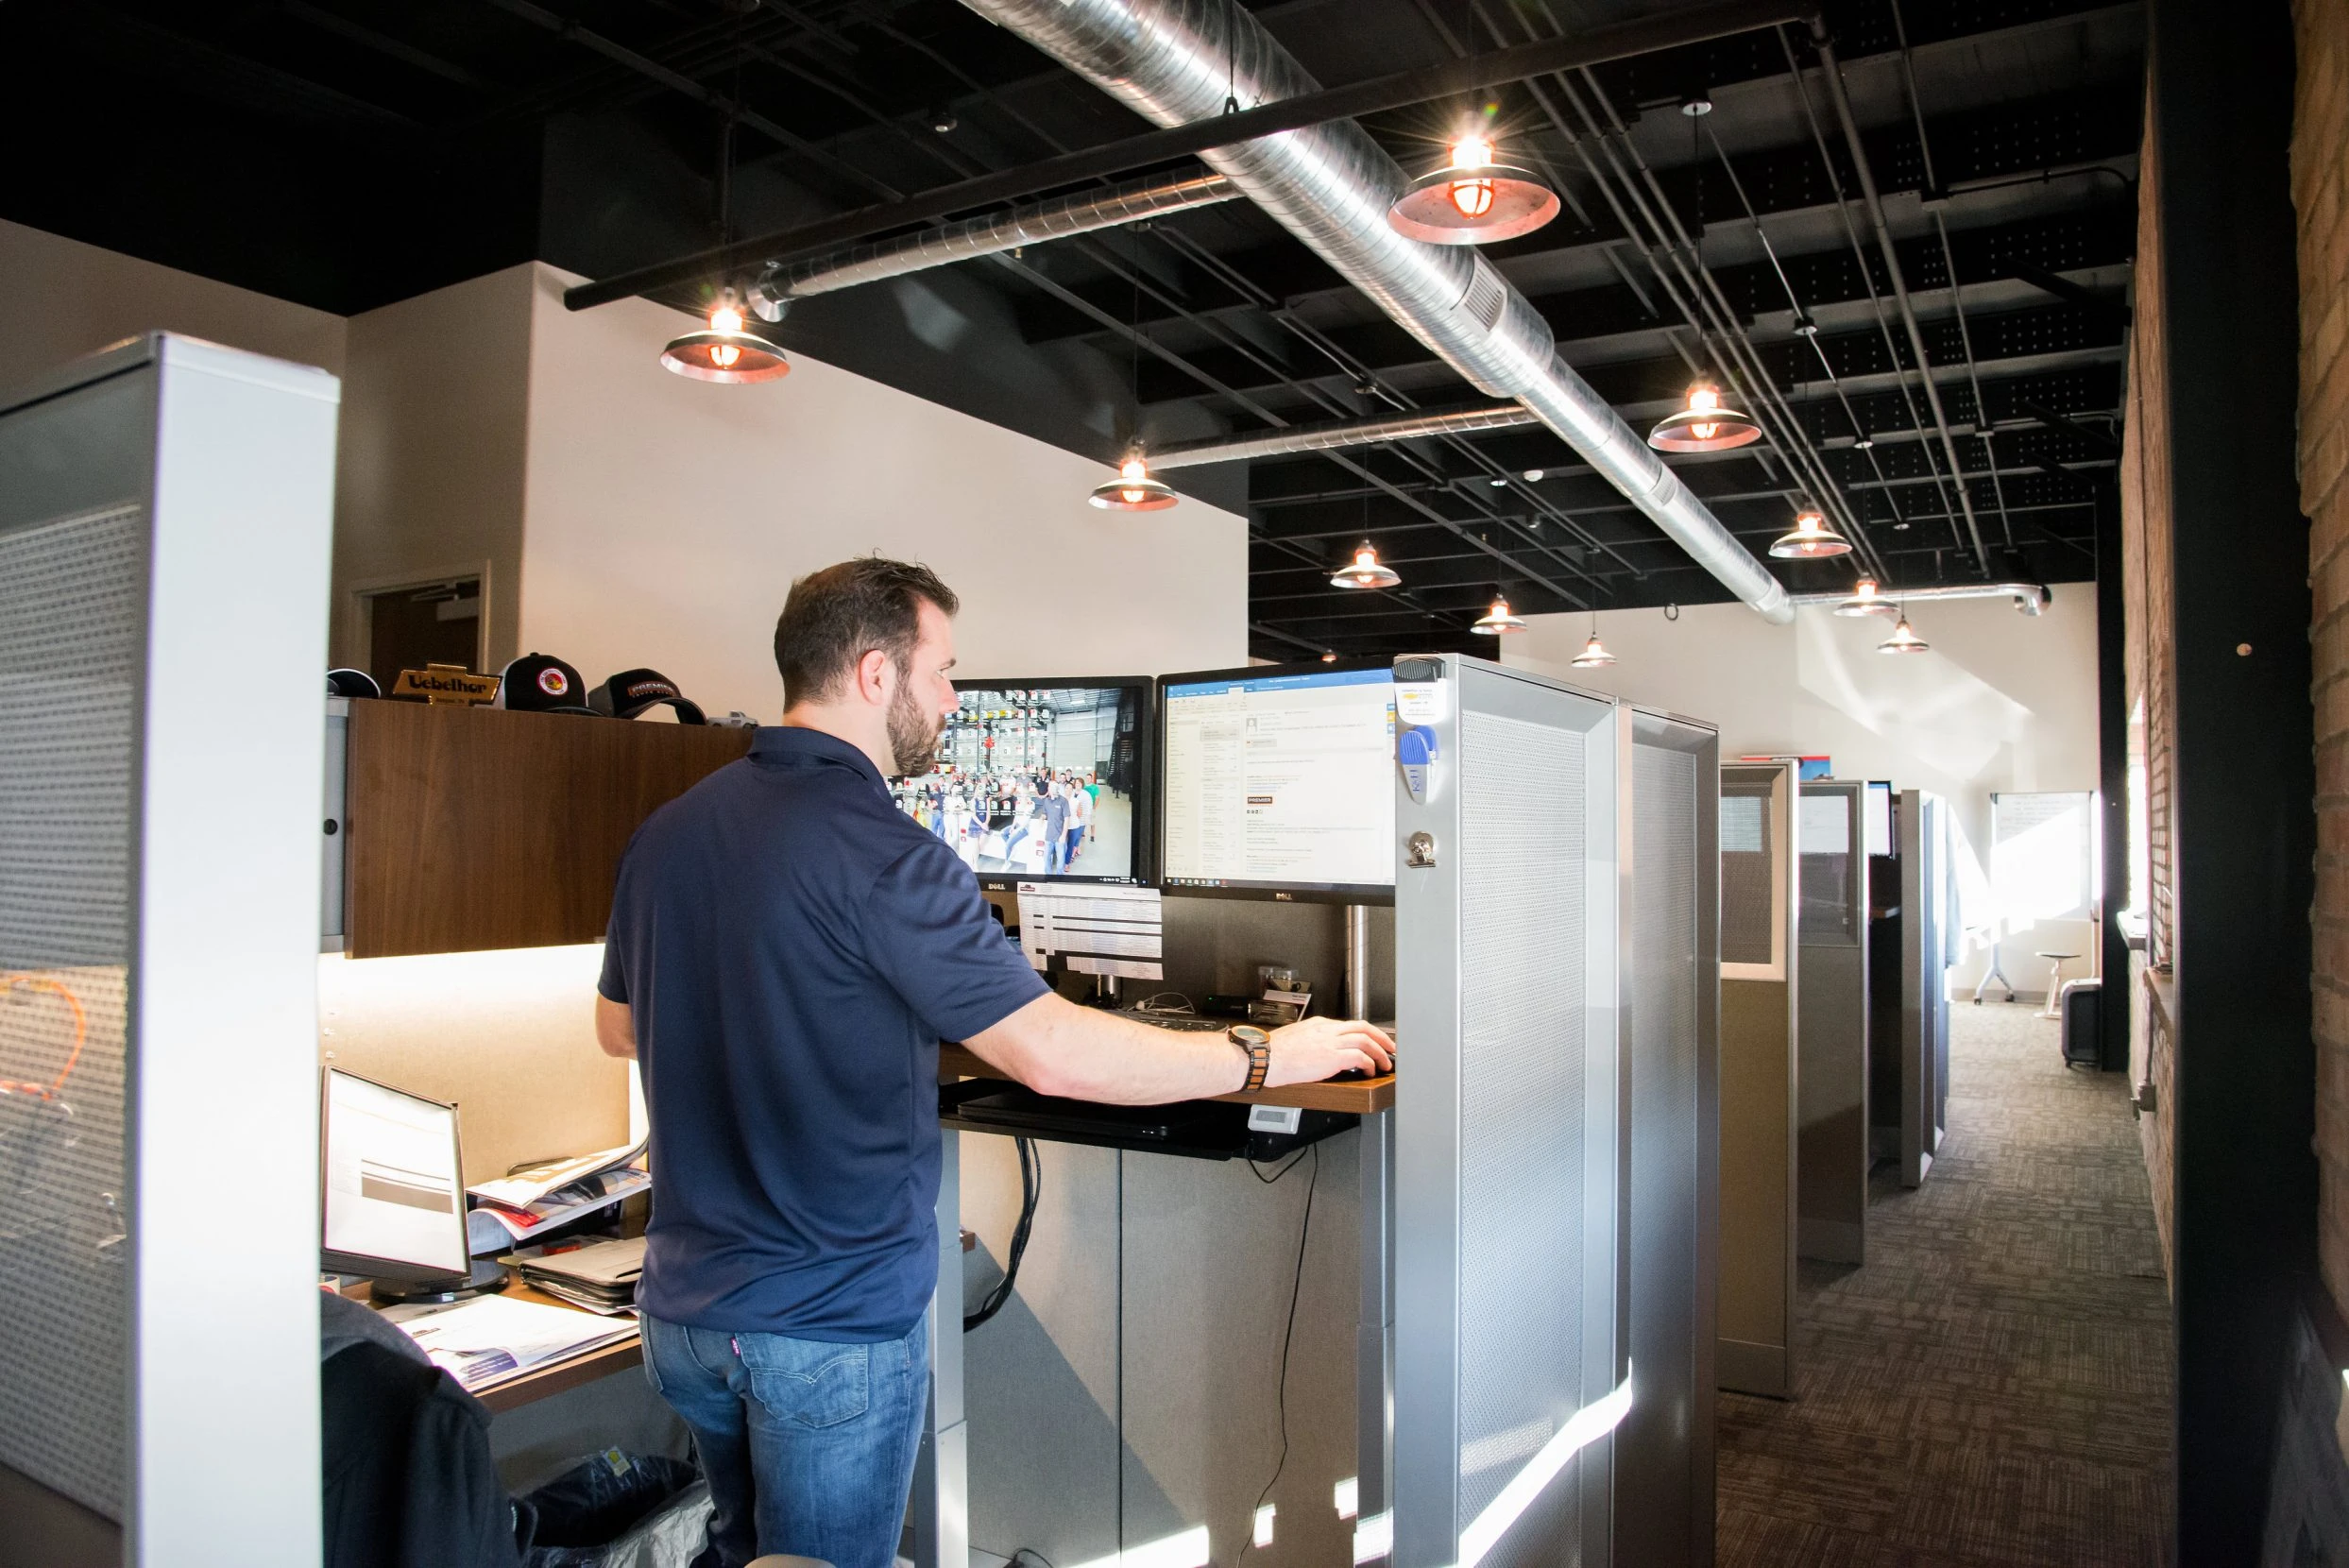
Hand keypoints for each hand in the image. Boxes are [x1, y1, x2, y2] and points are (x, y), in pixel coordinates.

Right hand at [1264, 1016, 1395, 1087]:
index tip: (1372, 1041)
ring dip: (1380, 1052)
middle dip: (1381, 1037)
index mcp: (1319, 1025)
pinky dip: (1369, 1063)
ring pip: (1366, 1040)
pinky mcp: (1332, 1057)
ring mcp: (1330, 1042)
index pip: (1349, 1025)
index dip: (1366, 1034)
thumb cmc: (1273, 1053)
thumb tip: (1318, 1052)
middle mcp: (1327, 1029)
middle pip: (1364, 1027)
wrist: (1265, 1058)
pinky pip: (1360, 1056)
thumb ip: (1310, 1041)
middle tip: (1390, 1048)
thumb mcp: (1295, 1039)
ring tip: (1385, 1063)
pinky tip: (1369, 1071)